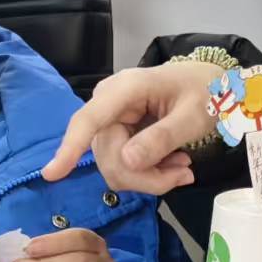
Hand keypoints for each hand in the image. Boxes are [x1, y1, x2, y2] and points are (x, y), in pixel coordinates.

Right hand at [41, 62, 223, 192]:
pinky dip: (149, 173)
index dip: (71, 148)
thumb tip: (127, 161)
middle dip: (145, 176)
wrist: (210, 84)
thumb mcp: (193, 116)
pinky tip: (173, 164)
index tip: (51, 174)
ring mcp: (110, 119)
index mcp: (127, 89)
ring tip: (182, 167)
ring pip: (114, 166)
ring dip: (150, 177)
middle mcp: (109, 103)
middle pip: (108, 156)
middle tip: (184, 175)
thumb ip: (162, 138)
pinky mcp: (116, 133)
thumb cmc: (205, 92)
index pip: (90, 120)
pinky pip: (122, 164)